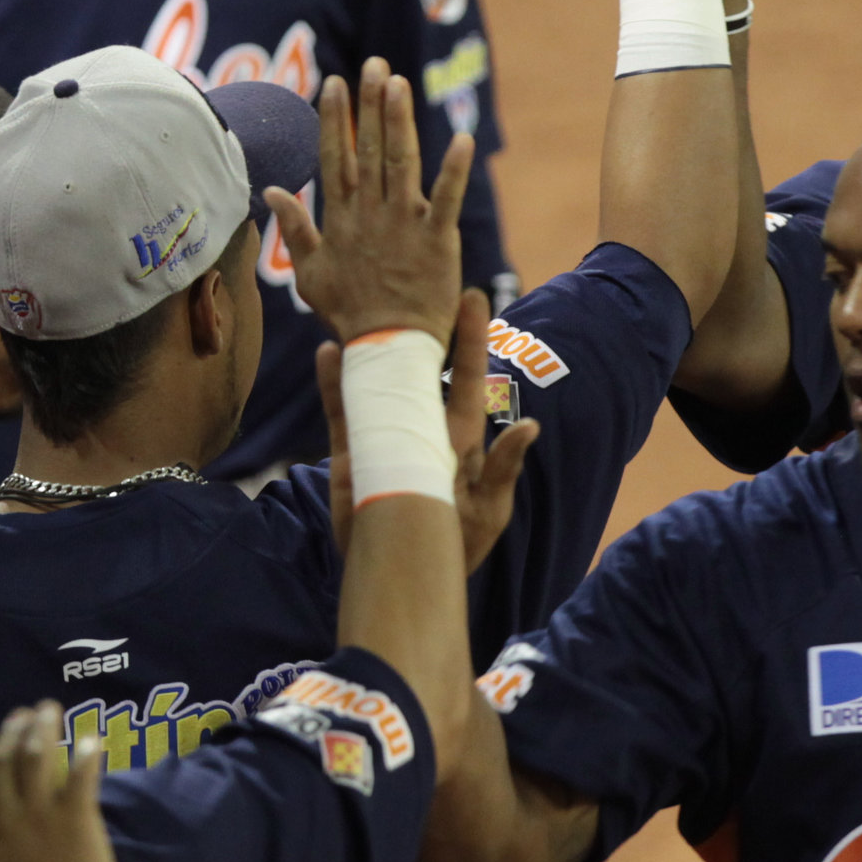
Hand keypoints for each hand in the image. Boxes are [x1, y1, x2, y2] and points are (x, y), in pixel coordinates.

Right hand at [0, 703, 121, 861]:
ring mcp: (38, 821)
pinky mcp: (75, 820)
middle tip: (20, 716)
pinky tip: (90, 739)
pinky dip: (84, 753)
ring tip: (48, 711)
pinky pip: (78, 776)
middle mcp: (1, 826)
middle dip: (8, 735)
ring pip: (33, 761)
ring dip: (41, 730)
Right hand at [268, 58, 470, 343]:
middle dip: (370, 105)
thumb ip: (294, 227)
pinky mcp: (436, 241)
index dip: (336, 119)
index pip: (336, 158)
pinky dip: (454, 170)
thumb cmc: (349, 314)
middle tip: (374, 65)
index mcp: (341, 219)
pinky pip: (446, 199)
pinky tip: (462, 140)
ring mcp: (403, 225)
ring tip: (399, 83)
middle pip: (369, 149)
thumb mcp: (309, 272)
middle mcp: (371, 214)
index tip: (335, 82)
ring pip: (400, 163)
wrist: (386, 349)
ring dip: (399, 122)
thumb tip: (271, 190)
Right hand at [315, 287, 541, 571]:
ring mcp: (385, 436)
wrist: (406, 578)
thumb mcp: (489, 511)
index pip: (468, 377)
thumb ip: (503, 468)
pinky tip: (330, 354)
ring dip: (372, 349)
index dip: (471, 338)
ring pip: (378, 381)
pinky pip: (343, 412)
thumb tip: (530, 426)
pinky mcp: (352, 455)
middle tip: (415, 282)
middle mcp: (423, 427)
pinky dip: (335, 384)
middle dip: (420, 328)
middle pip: (421, 368)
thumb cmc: (458, 547)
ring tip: (366, 309)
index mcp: (461, 436)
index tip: (472, 296)